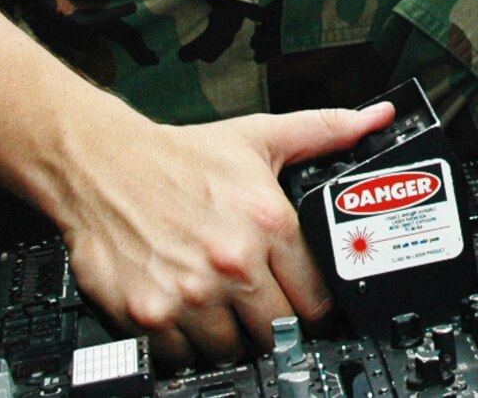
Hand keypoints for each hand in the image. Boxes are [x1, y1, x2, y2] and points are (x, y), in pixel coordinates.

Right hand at [51, 99, 393, 369]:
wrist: (101, 165)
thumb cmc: (179, 157)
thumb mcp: (260, 138)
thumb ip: (325, 131)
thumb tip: (376, 119)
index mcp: (268, 221)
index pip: (318, 296)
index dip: (317, 305)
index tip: (307, 305)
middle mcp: (233, 261)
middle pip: (280, 330)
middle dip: (274, 323)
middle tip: (261, 306)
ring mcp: (190, 293)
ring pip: (234, 349)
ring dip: (231, 338)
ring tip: (221, 308)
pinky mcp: (149, 315)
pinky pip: (184, 358)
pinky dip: (186, 346)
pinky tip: (186, 315)